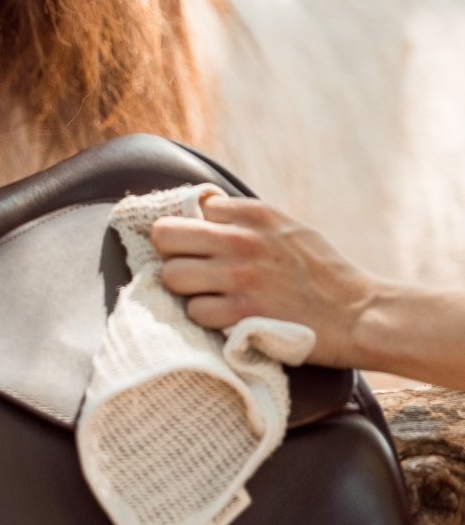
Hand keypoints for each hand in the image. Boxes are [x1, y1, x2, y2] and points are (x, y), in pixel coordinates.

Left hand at [149, 196, 379, 367]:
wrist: (360, 314)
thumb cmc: (323, 272)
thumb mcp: (286, 226)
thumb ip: (245, 217)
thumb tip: (203, 208)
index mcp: (253, 213)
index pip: (191, 209)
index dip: (196, 230)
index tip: (207, 247)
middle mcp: (240, 239)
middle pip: (164, 235)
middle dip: (173, 253)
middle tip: (191, 269)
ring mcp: (239, 276)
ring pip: (171, 275)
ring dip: (185, 288)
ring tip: (208, 295)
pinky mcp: (242, 312)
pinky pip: (194, 310)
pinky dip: (205, 316)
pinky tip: (225, 316)